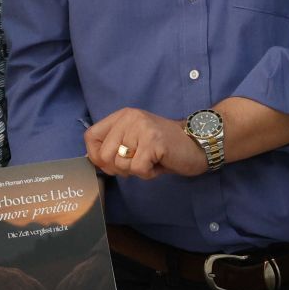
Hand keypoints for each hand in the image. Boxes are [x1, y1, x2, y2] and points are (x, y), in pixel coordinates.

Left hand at [86, 107, 207, 181]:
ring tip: (152, 160)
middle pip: (104, 155)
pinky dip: (148, 174)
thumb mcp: (135, 140)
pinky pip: (138, 169)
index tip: (111, 164)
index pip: (90, 136)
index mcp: (122, 116)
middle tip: (138, 164)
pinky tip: (159, 164)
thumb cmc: (165, 147)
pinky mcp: (153, 142)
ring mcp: (142, 128)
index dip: (96, 156)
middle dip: (119, 168)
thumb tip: (94, 161)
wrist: (198, 144)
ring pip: (121, 164)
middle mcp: (130, 118)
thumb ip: (115, 146)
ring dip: (136, 171)